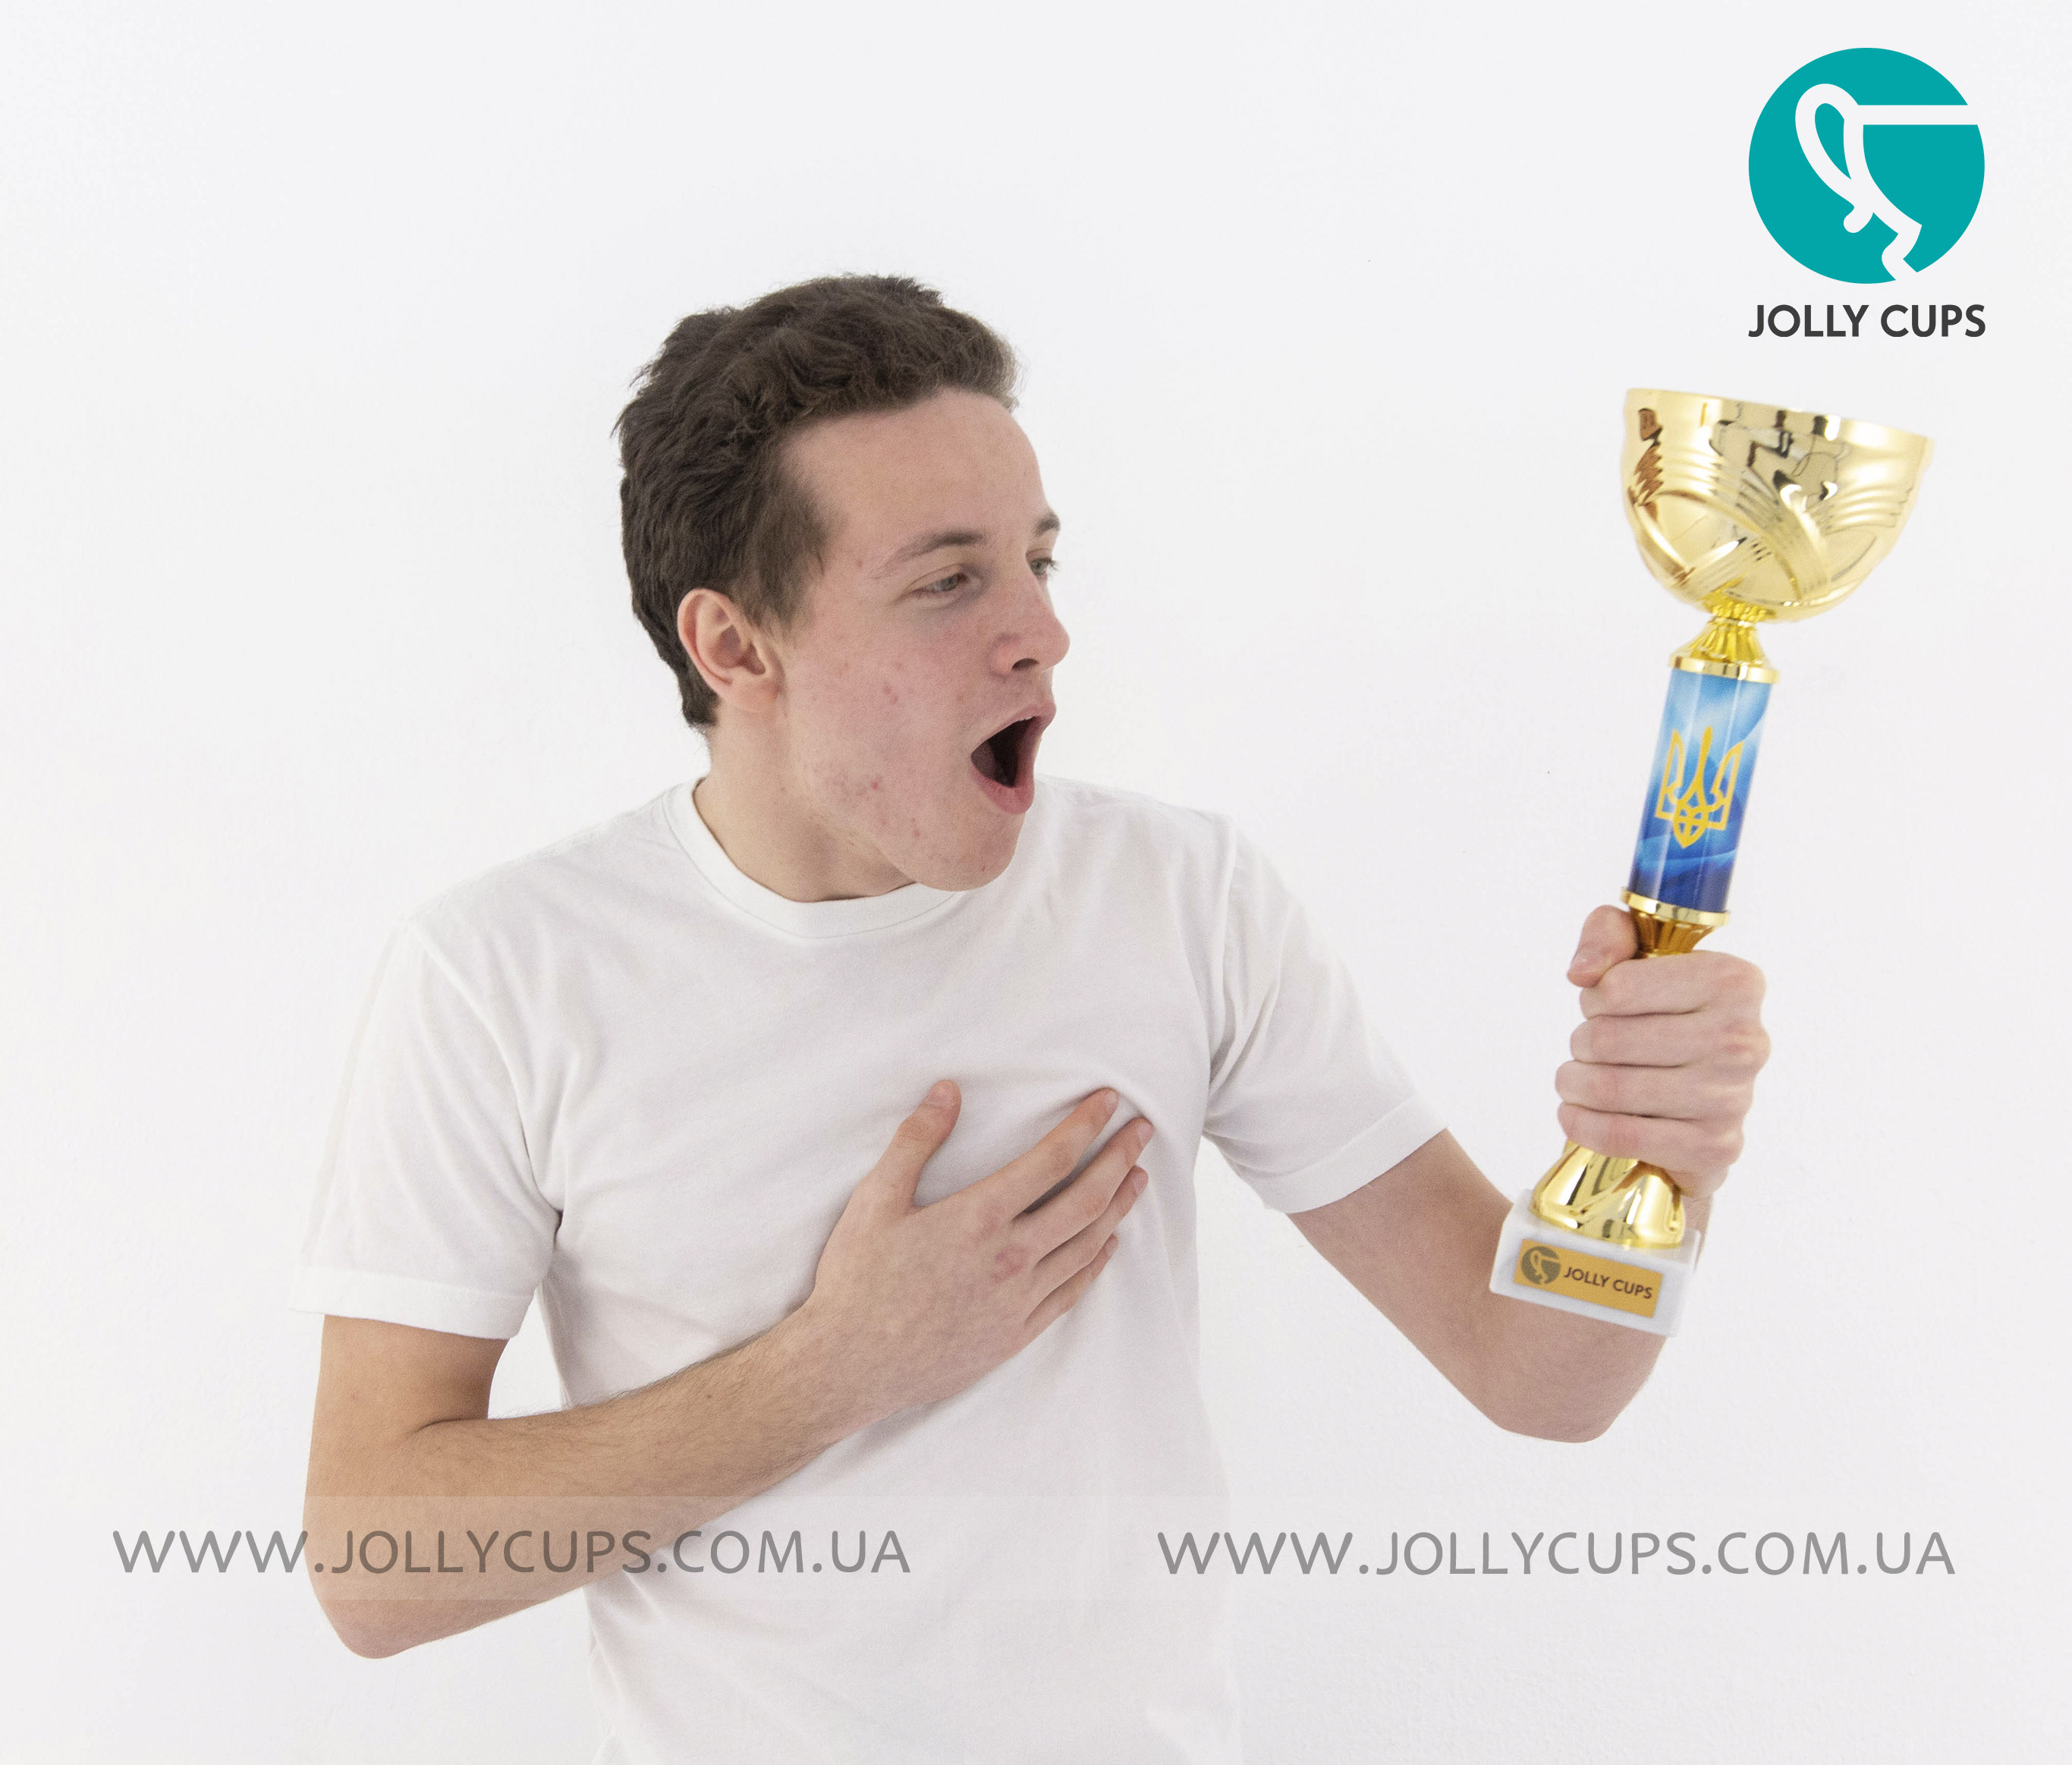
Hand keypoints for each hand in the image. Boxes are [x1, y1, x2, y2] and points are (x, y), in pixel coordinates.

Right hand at [792, 1082, 1151, 1427]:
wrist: (848, 1367)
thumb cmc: (856, 1281)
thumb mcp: (875, 1199)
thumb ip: (915, 1140)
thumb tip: (948, 1090)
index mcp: (978, 1218)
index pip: (1052, 1160)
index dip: (1087, 1125)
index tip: (1109, 1101)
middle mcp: (1010, 1258)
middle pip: (1087, 1200)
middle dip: (1121, 1159)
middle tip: (1144, 1132)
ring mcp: (1018, 1300)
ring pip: (1088, 1245)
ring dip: (1119, 1207)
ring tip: (1137, 1178)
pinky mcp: (1016, 1333)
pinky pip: (1072, 1292)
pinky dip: (1097, 1262)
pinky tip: (1108, 1245)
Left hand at [1553, 905, 1769, 1200]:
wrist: (1695, 1100)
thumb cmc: (1663, 1017)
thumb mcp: (1638, 954)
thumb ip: (1609, 934)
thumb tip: (1584, 972)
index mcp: (1734, 981)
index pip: (1618, 987)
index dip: (1594, 998)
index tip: (1604, 1006)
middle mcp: (1742, 1039)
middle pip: (1608, 1039)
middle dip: (1581, 1044)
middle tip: (1588, 1048)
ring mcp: (1732, 1097)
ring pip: (1609, 1088)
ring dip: (1575, 1083)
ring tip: (1579, 1079)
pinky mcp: (1714, 1146)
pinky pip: (1622, 1135)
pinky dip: (1583, 1125)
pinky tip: (1577, 1114)